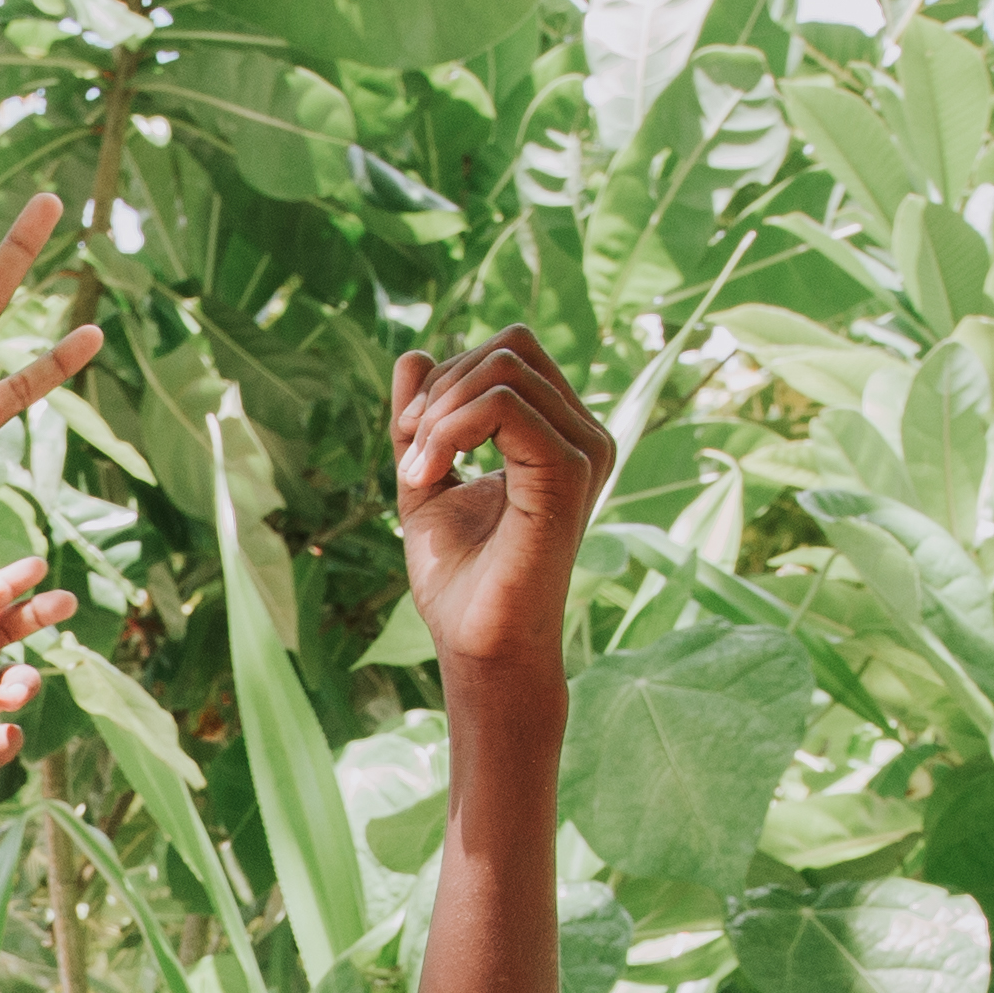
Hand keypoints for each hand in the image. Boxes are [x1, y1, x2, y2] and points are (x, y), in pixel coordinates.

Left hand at [394, 328, 613, 683]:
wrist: (478, 645)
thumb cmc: (459, 578)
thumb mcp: (426, 480)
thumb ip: (421, 421)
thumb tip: (413, 354)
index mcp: (557, 433)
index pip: (508, 354)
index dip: (447, 380)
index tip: (410, 442)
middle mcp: (582, 435)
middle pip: (510, 347)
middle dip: (442, 389)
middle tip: (410, 454)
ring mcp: (583, 450)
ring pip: (505, 366)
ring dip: (439, 412)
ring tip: (416, 471)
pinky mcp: (570, 472)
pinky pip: (503, 406)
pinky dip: (447, 430)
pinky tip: (425, 476)